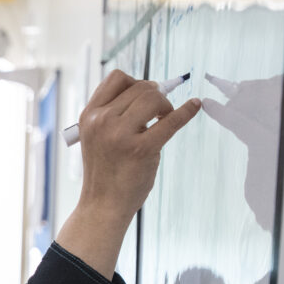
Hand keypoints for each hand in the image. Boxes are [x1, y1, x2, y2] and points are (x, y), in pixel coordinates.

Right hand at [78, 69, 200, 220]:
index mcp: (88, 116)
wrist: (102, 205)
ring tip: (163, 119)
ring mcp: (119, 135)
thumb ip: (112, 114)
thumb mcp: (96, 137)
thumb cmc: (105, 172)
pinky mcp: (141, 150)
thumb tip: (150, 91)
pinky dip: (186, 111)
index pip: (116, 78)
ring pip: (154, 98)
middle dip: (155, 95)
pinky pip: (171, 121)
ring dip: (165, 105)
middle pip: (140, 86)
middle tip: (160, 111)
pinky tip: (194, 106)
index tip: (144, 96)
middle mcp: (101, 122)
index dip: (136, 81)